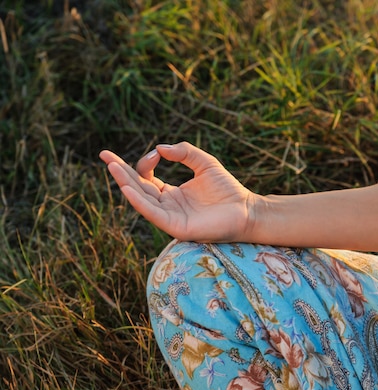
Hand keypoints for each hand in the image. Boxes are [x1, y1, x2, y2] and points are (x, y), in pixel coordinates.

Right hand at [99, 142, 255, 241]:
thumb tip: (160, 147)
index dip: (144, 163)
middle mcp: (167, 206)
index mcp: (172, 193)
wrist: (247, 210)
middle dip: (120, 172)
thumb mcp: (204, 163)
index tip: (156, 153)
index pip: (146, 179)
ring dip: (125, 184)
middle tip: (103, 155)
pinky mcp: (176, 227)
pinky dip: (139, 202)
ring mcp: (170, 217)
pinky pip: (152, 214)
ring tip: (112, 167)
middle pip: (138, 188)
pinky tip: (127, 188)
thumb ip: (184, 152)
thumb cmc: (228, 189)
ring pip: (141, 200)